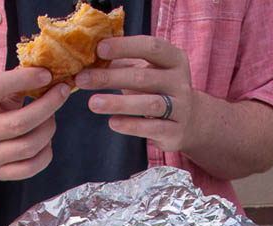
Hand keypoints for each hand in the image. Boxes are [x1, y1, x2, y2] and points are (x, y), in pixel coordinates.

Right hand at [0, 67, 71, 180]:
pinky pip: (31, 168)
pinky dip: (46, 153)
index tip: (46, 73)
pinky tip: (46, 141)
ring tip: (51, 118)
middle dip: (49, 105)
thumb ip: (10, 85)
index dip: (24, 79)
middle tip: (62, 92)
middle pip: (20, 123)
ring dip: (49, 128)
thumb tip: (44, 72)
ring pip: (30, 146)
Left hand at [75, 36, 196, 152]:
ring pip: (149, 103)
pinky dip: (131, 125)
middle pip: (143, 77)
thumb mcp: (147, 72)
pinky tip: (112, 122)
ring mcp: (181, 107)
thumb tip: (87, 57)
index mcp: (174, 59)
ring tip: (93, 103)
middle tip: (82, 79)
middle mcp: (180, 82)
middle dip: (110, 78)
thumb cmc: (158, 90)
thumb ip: (123, 63)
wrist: (190, 122)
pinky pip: (152, 127)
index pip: (151, 47)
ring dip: (118, 103)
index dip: (124, 47)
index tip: (99, 49)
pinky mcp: (176, 131)